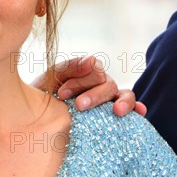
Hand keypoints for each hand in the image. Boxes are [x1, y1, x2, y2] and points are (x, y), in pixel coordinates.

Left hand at [31, 56, 146, 116]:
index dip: (79, 82)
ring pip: (124, 95)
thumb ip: (69, 68)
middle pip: (108, 84)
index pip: (93, 72)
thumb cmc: (44, 95)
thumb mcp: (51, 79)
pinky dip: (138, 109)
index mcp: (87, 72)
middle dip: (95, 95)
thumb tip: (92, 60)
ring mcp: (110, 98)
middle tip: (78, 106)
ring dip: (123, 102)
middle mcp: (101, 83)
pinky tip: (140, 113)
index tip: (61, 94)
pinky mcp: (114, 114)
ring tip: (117, 112)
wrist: (37, 116)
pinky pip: (131, 109)